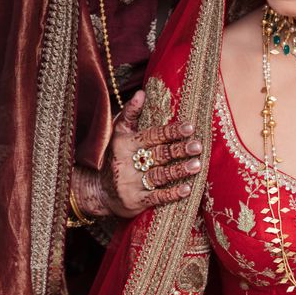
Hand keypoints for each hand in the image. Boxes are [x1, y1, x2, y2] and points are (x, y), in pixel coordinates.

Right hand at [101, 91, 202, 218]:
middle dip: (179, 150)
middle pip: (158, 154)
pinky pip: (156, 197)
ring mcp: (130, 183)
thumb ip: (131, 113)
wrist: (97, 190)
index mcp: (125, 144)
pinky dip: (172, 193)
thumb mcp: (118, 133)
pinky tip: (187, 189)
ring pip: (159, 175)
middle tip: (198, 146)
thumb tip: (142, 93)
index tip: (190, 127)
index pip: (152, 135)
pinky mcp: (134, 201)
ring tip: (197, 165)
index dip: (171, 131)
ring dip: (179, 170)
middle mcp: (127, 163)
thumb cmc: (114, 156)